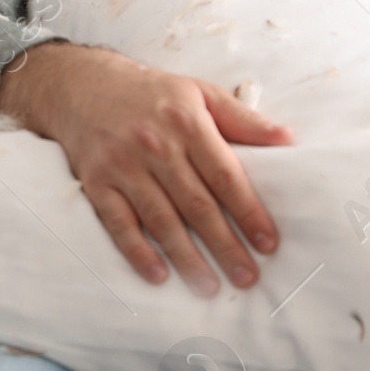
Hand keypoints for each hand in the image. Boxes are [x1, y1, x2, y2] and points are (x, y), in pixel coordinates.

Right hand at [0, 40, 292, 293]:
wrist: (82, 85)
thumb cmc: (150, 93)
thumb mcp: (200, 93)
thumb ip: (243, 119)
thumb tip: (287, 139)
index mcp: (188, 123)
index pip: (225, 176)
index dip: (248, 212)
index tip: (268, 243)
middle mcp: (156, 145)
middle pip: (197, 205)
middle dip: (225, 245)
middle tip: (247, 277)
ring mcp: (123, 166)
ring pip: (161, 220)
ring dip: (187, 257)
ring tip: (210, 286)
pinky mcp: (97, 182)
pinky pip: (119, 223)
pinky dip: (137, 251)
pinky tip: (158, 275)